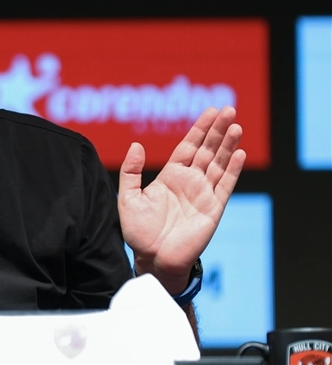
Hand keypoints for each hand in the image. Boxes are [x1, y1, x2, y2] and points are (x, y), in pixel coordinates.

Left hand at [118, 106, 245, 293]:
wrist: (153, 259)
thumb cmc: (139, 232)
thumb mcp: (128, 197)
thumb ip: (131, 171)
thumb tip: (136, 145)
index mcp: (171, 176)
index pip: (189, 146)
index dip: (199, 129)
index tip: (210, 111)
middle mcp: (190, 182)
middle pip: (208, 150)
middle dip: (218, 130)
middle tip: (228, 109)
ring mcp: (203, 195)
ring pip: (219, 164)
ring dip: (228, 145)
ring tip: (235, 126)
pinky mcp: (212, 210)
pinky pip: (225, 186)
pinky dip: (233, 170)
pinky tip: (239, 153)